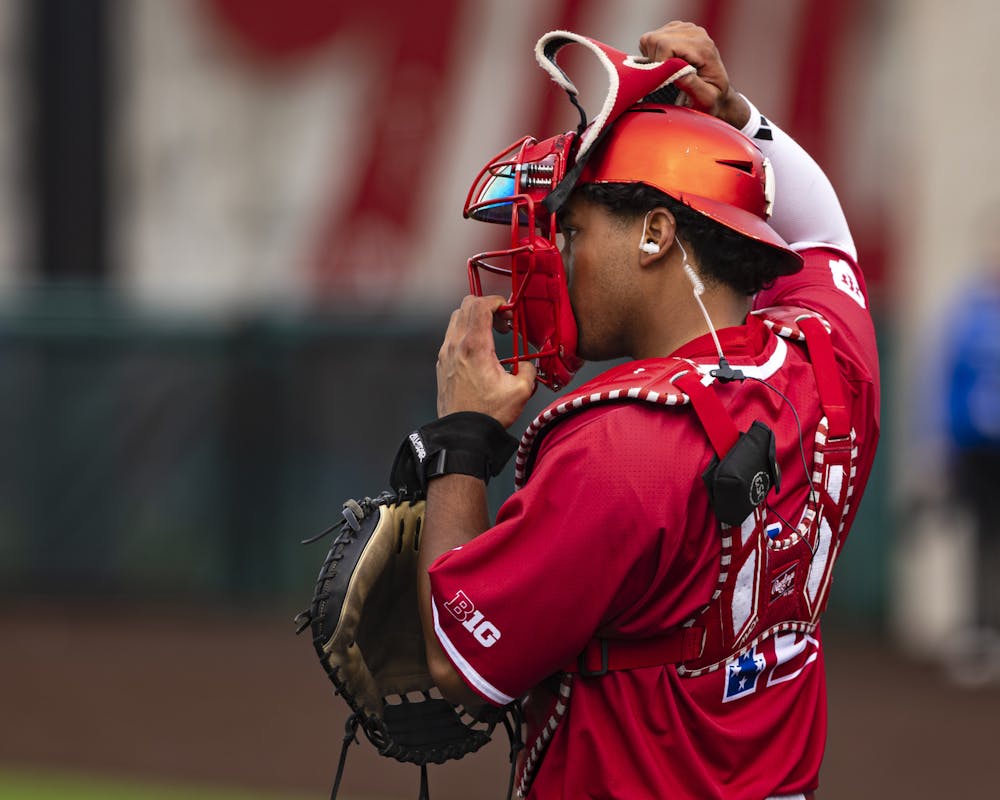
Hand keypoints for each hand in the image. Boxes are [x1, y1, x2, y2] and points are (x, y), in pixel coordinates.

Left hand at [436, 295, 536, 428]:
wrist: (462, 433)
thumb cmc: (488, 414)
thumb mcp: (520, 392)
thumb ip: (528, 370)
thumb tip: (526, 365)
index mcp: (475, 346)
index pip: (480, 305)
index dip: (496, 301)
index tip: (508, 310)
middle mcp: (456, 345)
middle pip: (465, 306)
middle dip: (486, 307)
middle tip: (502, 323)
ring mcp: (445, 353)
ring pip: (456, 319)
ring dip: (474, 320)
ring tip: (491, 336)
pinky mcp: (441, 363)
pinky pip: (451, 336)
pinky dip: (465, 333)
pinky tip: (479, 351)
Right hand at [638, 21, 749, 128]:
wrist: (718, 92)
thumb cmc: (712, 100)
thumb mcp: (706, 99)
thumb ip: (693, 86)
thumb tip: (677, 73)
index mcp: (703, 48)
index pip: (665, 46)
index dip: (658, 65)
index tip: (662, 82)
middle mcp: (695, 34)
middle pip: (655, 39)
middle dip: (654, 61)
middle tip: (664, 78)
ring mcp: (686, 29)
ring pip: (651, 38)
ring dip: (653, 57)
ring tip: (667, 72)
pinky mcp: (678, 29)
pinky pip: (653, 38)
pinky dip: (654, 52)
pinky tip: (666, 63)